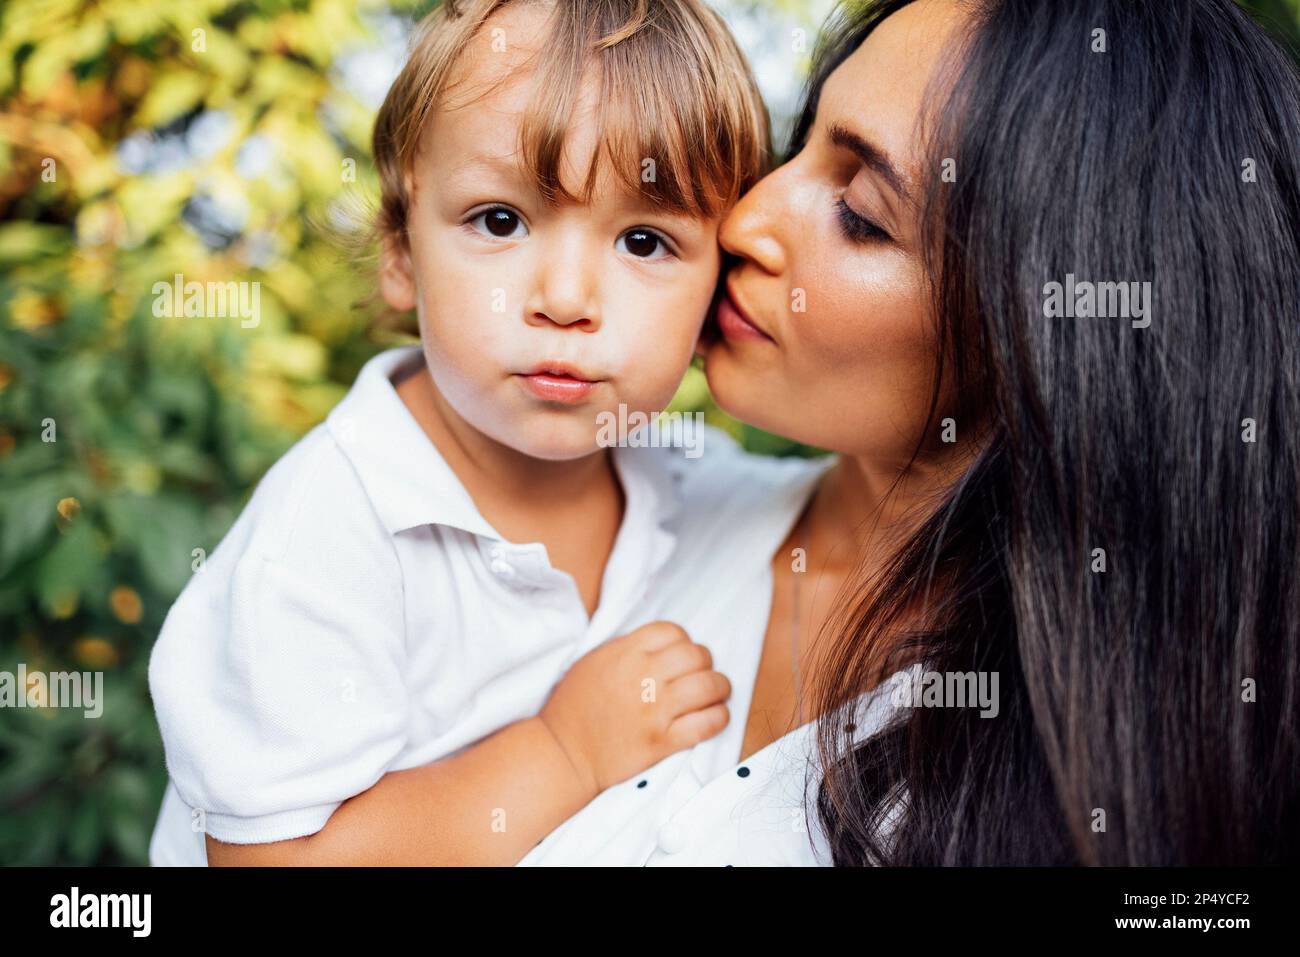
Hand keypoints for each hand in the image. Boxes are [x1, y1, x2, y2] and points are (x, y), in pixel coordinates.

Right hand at [538, 621, 730, 794]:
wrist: (563, 752)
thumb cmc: (574, 707)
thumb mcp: (594, 662)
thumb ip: (627, 649)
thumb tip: (661, 645)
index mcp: (624, 653)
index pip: (673, 631)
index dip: (684, 641)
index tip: (682, 655)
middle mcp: (643, 677)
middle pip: (697, 655)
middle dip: (705, 663)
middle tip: (701, 674)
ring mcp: (654, 710)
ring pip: (709, 686)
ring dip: (719, 688)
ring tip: (716, 693)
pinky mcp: (662, 741)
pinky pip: (707, 724)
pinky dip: (718, 717)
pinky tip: (714, 716)